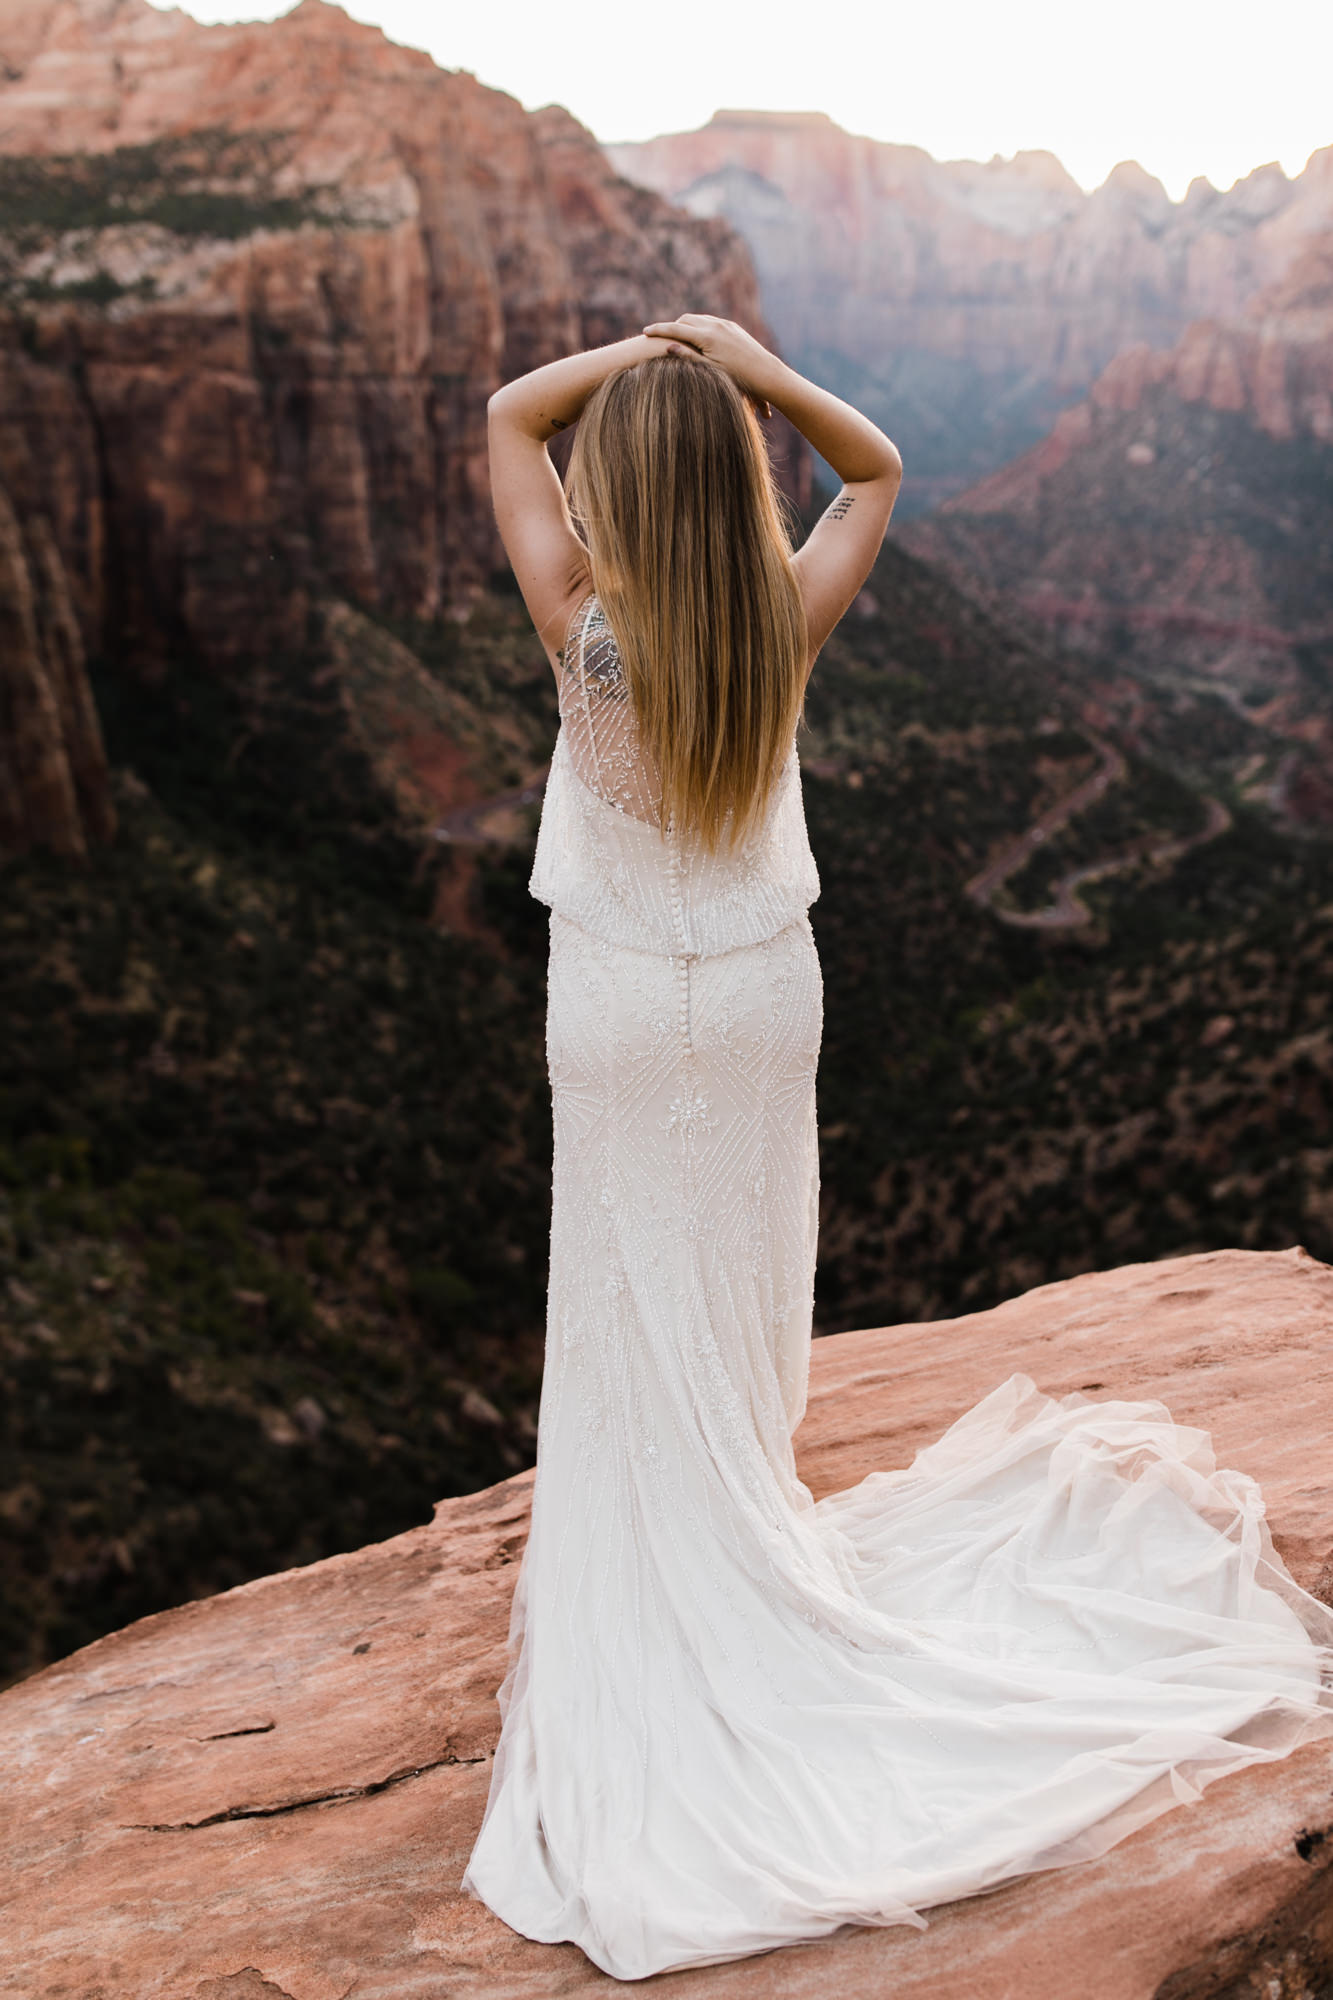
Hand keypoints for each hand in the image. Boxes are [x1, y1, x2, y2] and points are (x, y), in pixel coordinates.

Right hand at [643, 315, 783, 416]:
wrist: (767, 374)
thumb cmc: (738, 379)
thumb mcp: (709, 371)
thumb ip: (688, 358)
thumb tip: (667, 346)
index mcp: (707, 336)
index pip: (676, 329)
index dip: (658, 330)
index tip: (644, 331)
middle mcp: (716, 325)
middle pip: (687, 320)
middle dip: (672, 326)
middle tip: (660, 334)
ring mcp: (726, 325)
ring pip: (699, 319)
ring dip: (686, 326)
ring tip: (677, 336)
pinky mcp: (734, 328)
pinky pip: (710, 323)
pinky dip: (699, 328)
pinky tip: (697, 338)